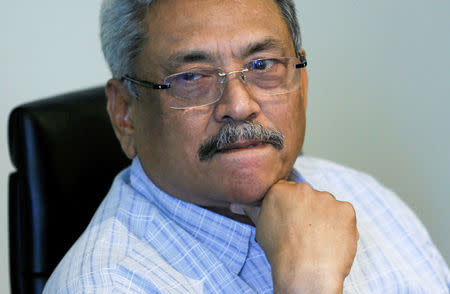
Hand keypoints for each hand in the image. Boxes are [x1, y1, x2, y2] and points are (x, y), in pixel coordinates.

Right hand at [239, 181, 357, 293]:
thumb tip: (237, 203)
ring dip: (325, 218)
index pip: (287, 191)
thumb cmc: (281, 253)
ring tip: (319, 239)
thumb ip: (254, 210)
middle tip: (305, 232)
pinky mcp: (346, 209)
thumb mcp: (262, 228)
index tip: (292, 221)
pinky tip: (332, 240)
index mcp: (281, 190)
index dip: (290, 208)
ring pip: (327, 205)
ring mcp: (327, 198)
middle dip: (308, 211)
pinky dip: (341, 226)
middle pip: (308, 196)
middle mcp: (304, 189)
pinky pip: (344, 214)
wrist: (305, 272)